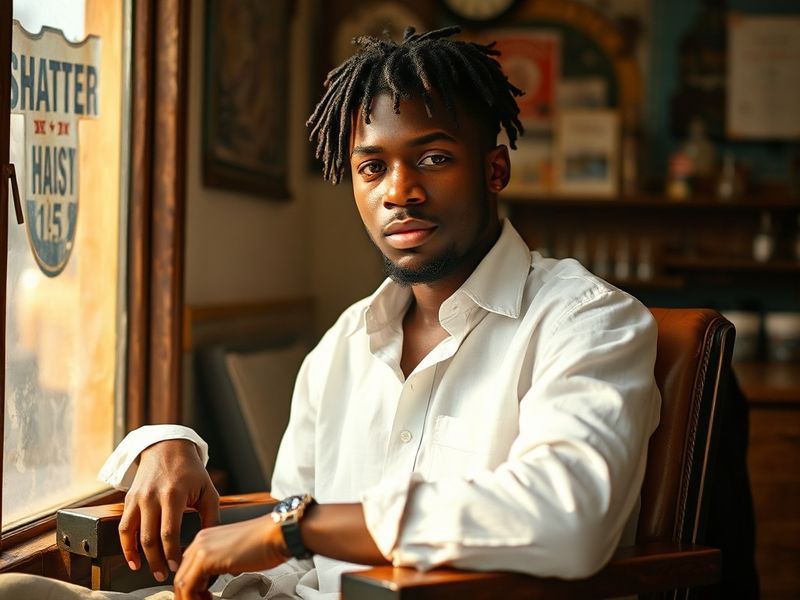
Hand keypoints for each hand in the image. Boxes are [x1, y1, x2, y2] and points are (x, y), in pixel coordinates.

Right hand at [119, 439, 219, 581]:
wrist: (167, 448)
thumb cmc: (191, 471)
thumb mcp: (207, 490)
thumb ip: (211, 517)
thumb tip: (211, 543)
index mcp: (174, 495)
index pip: (169, 533)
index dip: (172, 554)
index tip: (177, 567)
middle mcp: (152, 497)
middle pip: (150, 538)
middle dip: (156, 561)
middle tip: (163, 575)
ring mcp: (138, 498)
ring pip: (133, 534)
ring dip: (138, 556)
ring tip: (147, 570)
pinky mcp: (129, 499)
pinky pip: (123, 527)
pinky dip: (125, 545)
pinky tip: (133, 558)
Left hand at [173, 515, 288, 599]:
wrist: (277, 534)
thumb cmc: (265, 543)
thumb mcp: (236, 554)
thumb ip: (222, 562)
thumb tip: (216, 578)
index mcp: (207, 537)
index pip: (187, 566)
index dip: (191, 586)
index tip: (201, 597)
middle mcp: (201, 540)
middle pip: (181, 574)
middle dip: (187, 595)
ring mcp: (202, 548)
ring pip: (181, 582)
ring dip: (189, 598)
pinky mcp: (206, 558)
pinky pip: (188, 586)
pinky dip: (193, 599)